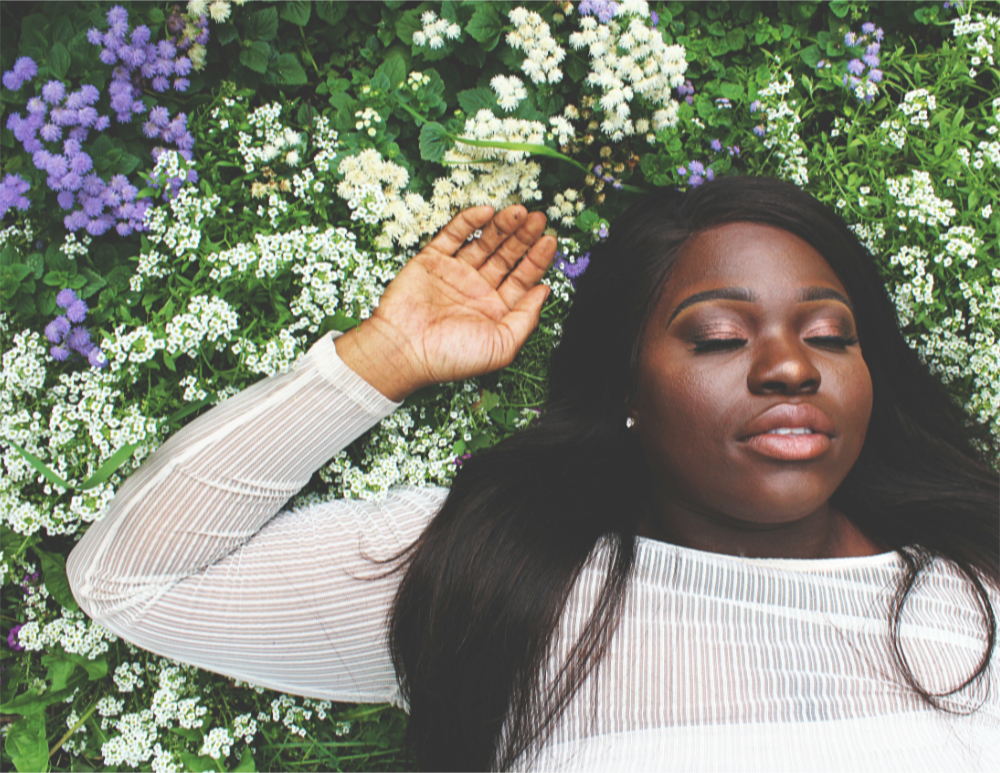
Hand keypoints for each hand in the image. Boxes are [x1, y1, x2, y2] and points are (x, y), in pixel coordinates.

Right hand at [335, 205, 556, 400]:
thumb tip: (545, 291)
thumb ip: (526, 318)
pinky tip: (487, 212)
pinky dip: (469, 222)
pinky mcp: (431, 261)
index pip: (522, 279)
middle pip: (506, 256)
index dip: (537, 259)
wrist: (403, 350)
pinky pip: (453, 235)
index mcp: (495, 311)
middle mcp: (476, 290)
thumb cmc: (451, 356)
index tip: (550, 241)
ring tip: (520, 211)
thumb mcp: (502, 346)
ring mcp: (454, 273)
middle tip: (538, 219)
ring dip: (502, 226)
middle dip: (523, 237)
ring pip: (484, 243)